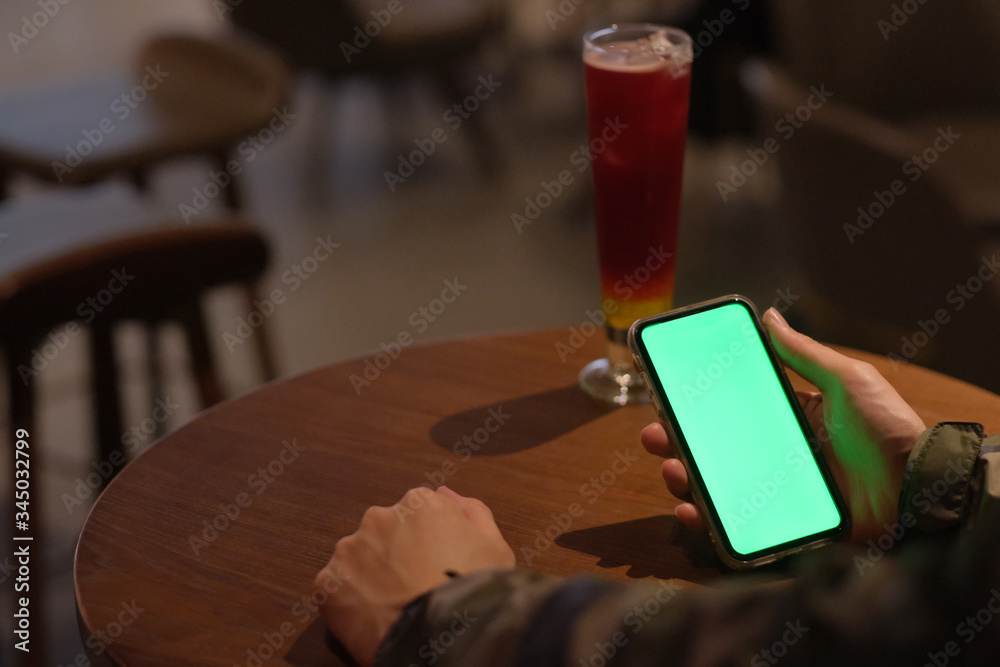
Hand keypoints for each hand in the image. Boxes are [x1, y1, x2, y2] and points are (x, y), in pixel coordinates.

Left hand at [313, 486, 514, 665]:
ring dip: (370, 574)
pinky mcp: (327, 583)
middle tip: (414, 587)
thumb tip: (446, 493)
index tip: (436, 565)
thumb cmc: (474, 590)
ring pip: (358, 557)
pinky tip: (374, 618)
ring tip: (394, 605)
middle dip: (395, 553)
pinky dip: (350, 600)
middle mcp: (379, 517)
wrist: (440, 636)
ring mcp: (349, 550)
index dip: (428, 541)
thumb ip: (472, 511)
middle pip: (385, 531)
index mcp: (420, 503)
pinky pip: (337, 587)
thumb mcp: (494, 547)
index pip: (419, 513)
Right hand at [641, 307, 926, 542]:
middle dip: (677, 443)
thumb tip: (768, 315)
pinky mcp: (786, 529)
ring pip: (718, 488)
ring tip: (670, 471)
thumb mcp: (845, 380)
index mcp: (793, 422)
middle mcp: (781, 457)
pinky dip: (707, 522)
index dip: (699, 409)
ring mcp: (781, 495)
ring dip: (685, 479)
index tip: (667, 398)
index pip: (734, 414)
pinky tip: (689, 510)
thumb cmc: (886, 430)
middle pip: (716, 451)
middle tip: (653, 436)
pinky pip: (738, 529)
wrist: (918, 490)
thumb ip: (804, 353)